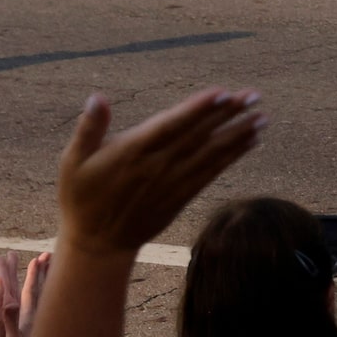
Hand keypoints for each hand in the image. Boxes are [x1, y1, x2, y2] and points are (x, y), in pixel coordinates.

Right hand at [54, 90, 265, 256]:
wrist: (97, 244)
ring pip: (211, 154)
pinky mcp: (182, 196)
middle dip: (227, 115)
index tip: (223, 93)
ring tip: (263, 117)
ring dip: (238, 134)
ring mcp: (172, 182)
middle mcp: (157, 166)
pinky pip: (212, 173)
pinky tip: (252, 141)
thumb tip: (98, 96)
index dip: (198, 109)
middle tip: (254, 96)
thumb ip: (90, 128)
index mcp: (132, 152)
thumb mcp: (73, 161)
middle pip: (198, 136)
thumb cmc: (82, 197)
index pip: (171, 125)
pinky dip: (233, 156)